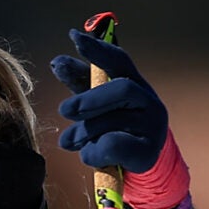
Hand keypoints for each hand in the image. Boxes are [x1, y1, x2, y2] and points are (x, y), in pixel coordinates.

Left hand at [49, 29, 167, 175]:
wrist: (138, 170)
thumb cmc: (115, 131)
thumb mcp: (97, 106)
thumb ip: (80, 85)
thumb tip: (56, 63)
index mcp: (137, 84)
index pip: (120, 60)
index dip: (99, 49)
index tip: (75, 38)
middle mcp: (150, 102)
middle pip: (122, 89)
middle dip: (90, 98)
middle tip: (64, 109)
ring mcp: (153, 127)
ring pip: (114, 121)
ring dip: (84, 131)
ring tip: (67, 141)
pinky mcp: (147, 153)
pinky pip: (113, 146)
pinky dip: (93, 151)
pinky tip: (87, 153)